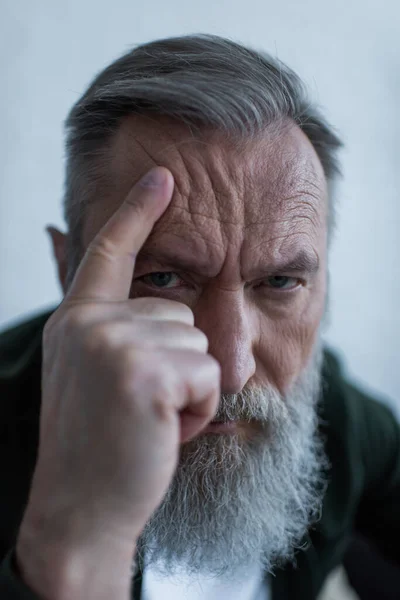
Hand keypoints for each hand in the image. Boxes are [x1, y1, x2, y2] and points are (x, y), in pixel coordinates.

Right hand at [16, 167, 219, 599]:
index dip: (137, 211)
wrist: (82, 507)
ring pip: (200, 345)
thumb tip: (104, 272)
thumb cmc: (100, 441)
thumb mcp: (91, 374)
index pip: (110, 251)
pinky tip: (163, 432)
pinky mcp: (145, 372)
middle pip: (180, 312)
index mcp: (78, 319)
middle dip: (179, 363)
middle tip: (144, 405)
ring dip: (190, 389)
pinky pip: (208, 374)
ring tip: (152, 419)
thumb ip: (107, 325)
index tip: (162, 176)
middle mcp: (90, 322)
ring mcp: (114, 343)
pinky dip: (199, 410)